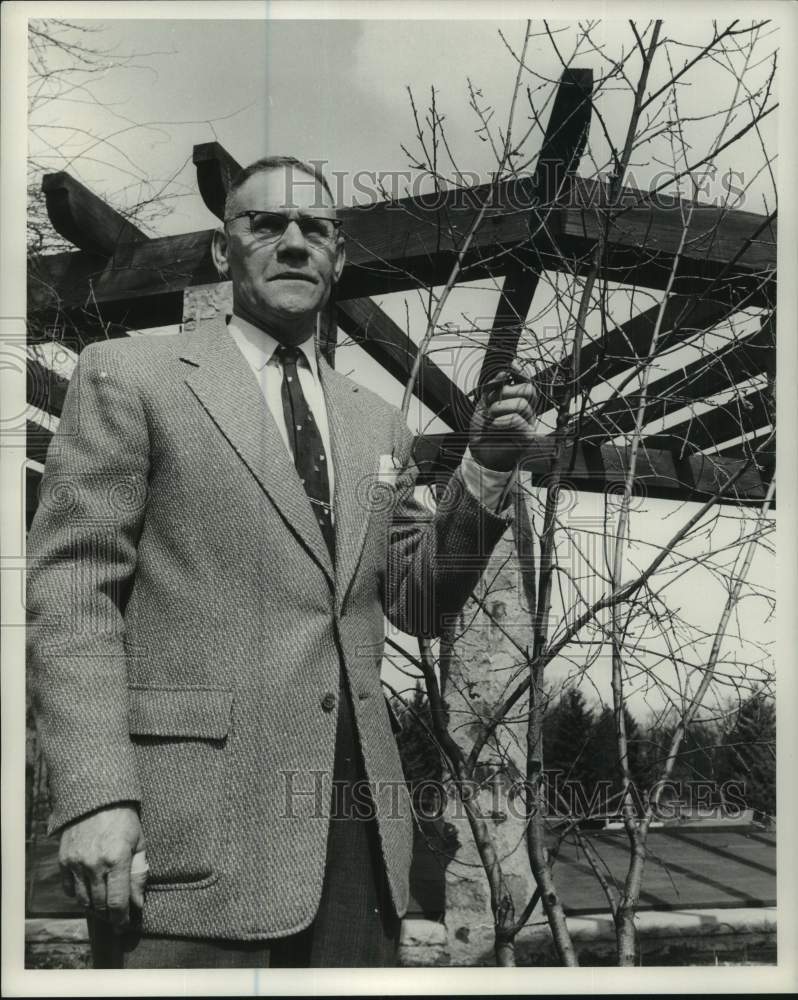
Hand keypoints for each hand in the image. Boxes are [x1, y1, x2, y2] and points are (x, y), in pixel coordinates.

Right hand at [59, 803, 146, 930]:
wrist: (95, 797)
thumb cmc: (123, 819)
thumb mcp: (139, 842)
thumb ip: (139, 873)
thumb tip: (138, 902)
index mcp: (116, 859)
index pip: (117, 902)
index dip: (122, 918)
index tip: (126, 925)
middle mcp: (94, 864)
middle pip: (99, 905)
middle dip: (109, 916)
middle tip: (117, 918)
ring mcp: (76, 863)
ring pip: (84, 901)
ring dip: (95, 908)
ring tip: (105, 908)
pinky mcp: (64, 861)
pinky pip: (69, 889)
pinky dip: (80, 895)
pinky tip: (90, 892)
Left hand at [468, 365, 539, 471]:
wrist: (480, 453)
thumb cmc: (483, 430)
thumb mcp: (484, 404)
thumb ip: (493, 388)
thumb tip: (504, 373)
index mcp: (519, 402)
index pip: (526, 383)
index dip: (521, 372)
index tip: (512, 364)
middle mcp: (528, 411)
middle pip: (528, 390)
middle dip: (506, 393)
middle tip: (491, 405)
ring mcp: (529, 423)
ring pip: (521, 404)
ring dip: (500, 408)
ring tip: (490, 418)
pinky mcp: (527, 436)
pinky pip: (517, 420)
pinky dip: (501, 421)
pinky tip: (494, 426)